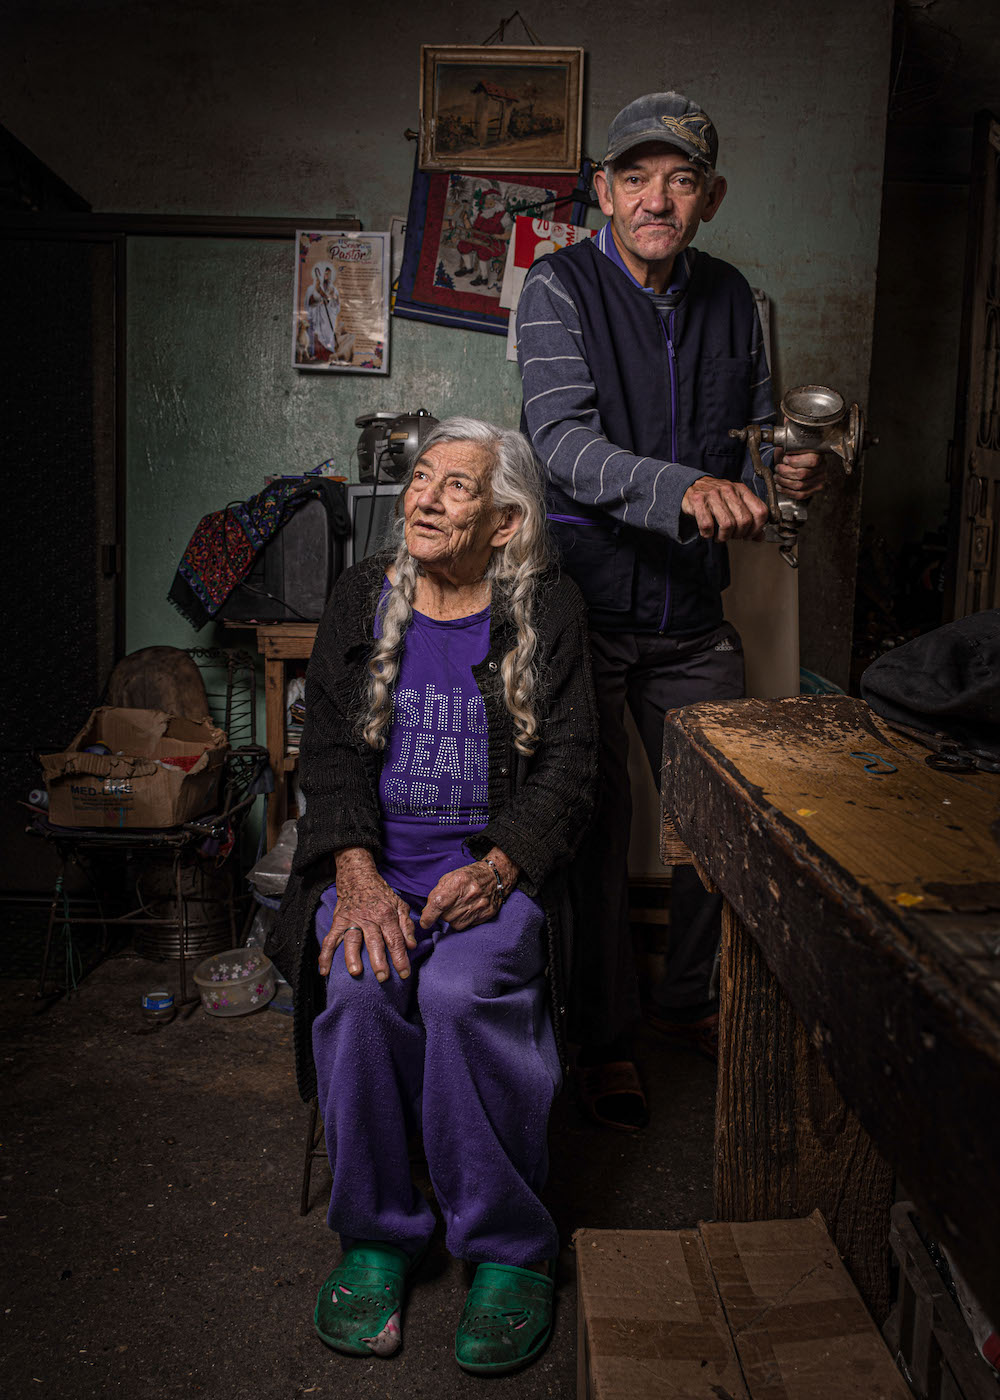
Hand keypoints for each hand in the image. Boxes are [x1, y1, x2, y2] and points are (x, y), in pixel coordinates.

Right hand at [319, 847, 416, 981]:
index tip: (404, 974)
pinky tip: (324, 970)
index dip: (400, 958)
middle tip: (382, 977)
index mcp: (386, 915)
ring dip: (352, 956)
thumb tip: (412, 946)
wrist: (358, 877)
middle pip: (375, 941)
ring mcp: (352, 920)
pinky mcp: (338, 921)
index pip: (395, 939)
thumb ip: (407, 925)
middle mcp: (369, 918)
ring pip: (352, 939)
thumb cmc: (381, 894)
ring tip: (355, 972)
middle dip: (379, 960)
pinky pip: (330, 939)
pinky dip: (325, 955)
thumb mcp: (399, 905)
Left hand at [419, 849, 517, 931]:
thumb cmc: (469, 876)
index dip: (429, 915)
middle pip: (447, 916)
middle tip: (449, 905)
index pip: (439, 903)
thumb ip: (436, 894)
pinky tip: (468, 910)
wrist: (495, 875)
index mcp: (459, 881)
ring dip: (453, 918)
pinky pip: (468, 925)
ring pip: (456, 924)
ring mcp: (480, 905)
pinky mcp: (487, 914)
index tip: (425, 922)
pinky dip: (464, 920)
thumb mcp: (449, 877)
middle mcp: (470, 894)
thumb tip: (426, 912)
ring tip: (459, 907)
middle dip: (443, 914)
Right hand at [680, 477, 768, 540]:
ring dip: (724, 537)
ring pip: (727, 524)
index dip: (757, 528)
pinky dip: (708, 534)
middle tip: (732, 536)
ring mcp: (713, 494)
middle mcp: (729, 490)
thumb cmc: (715, 497)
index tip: (749, 535)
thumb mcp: (734, 503)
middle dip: (739, 534)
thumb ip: (749, 518)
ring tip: (720, 536)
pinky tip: (708, 532)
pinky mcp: (698, 500)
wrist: (690, 486)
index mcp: (742, 490)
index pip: (760, 511)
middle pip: (744, 520)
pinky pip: (707, 524)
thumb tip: (760, 537)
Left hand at [774, 450, 824, 499]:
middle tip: (777, 469)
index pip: (811, 460)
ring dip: (784, 482)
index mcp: (819, 454)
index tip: (784, 459)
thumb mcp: (792, 447)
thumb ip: (788, 447)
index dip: (795, 461)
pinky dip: (787, 491)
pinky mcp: (815, 489)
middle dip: (785, 472)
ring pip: (799, 485)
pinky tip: (780, 487)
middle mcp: (822, 467)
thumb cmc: (795, 455)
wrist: (800, 464)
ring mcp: (820, 480)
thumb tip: (781, 448)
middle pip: (802, 474)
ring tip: (776, 477)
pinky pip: (800, 494)